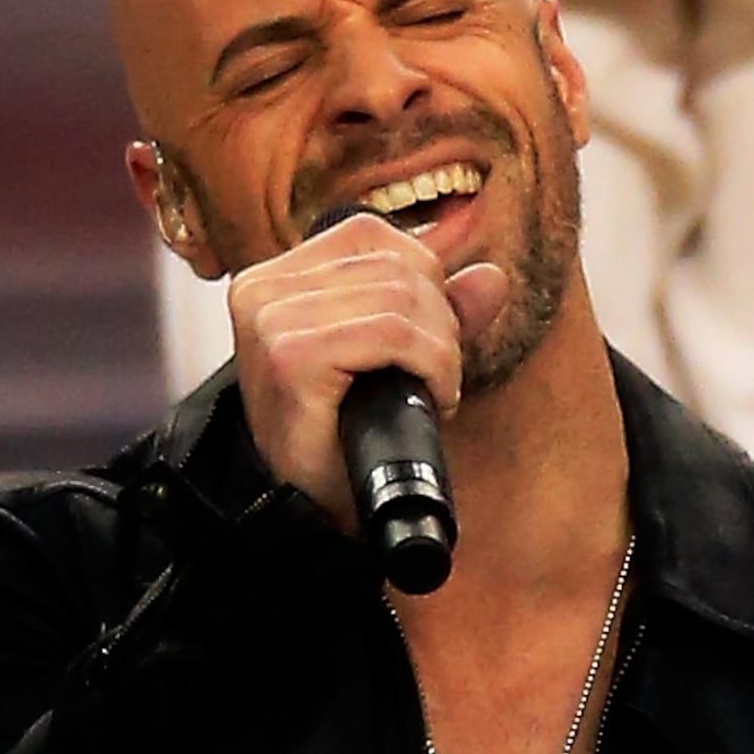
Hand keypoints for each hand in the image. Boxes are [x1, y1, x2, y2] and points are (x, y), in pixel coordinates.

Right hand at [229, 212, 500, 525]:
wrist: (305, 516)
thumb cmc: (338, 441)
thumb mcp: (390, 362)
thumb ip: (439, 313)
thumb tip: (491, 276)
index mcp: (275, 278)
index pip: (373, 237)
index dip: (424, 283)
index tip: (428, 343)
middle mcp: (262, 288)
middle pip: (395, 264)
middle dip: (440, 323)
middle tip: (435, 378)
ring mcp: (271, 319)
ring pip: (402, 297)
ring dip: (441, 351)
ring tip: (430, 391)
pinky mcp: (291, 354)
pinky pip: (394, 332)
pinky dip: (434, 365)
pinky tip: (433, 398)